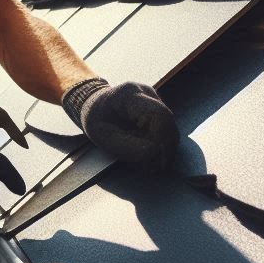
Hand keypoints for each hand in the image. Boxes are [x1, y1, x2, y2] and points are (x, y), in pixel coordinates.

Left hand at [62, 78, 178, 170]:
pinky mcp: (157, 109)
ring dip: (164, 149)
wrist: (94, 107)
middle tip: (155, 169)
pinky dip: (161, 145)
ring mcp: (154, 99)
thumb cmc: (96, 120)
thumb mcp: (104, 137)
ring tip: (151, 167)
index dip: (163, 137)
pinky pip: (166, 129)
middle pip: (168, 122)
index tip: (156, 156)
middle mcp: (146, 93)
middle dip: (165, 148)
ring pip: (169, 127)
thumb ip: (127, 147)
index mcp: (130, 95)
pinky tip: (152, 159)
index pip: (159, 114)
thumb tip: (154, 152)